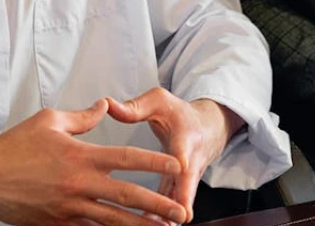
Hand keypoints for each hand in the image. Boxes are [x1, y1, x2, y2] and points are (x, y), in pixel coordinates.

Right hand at [0, 99, 188, 225]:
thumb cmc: (13, 146)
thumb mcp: (50, 121)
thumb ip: (83, 117)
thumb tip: (104, 106)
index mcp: (81, 156)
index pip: (127, 158)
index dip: (155, 162)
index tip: (177, 165)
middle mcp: (79, 184)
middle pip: (128, 196)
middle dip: (158, 206)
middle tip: (181, 214)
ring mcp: (68, 208)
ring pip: (112, 221)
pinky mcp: (57, 224)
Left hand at [107, 88, 244, 222]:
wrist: (207, 128)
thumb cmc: (179, 114)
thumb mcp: (159, 101)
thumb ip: (134, 107)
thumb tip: (107, 104)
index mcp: (184, 139)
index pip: (183, 154)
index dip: (181, 167)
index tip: (180, 173)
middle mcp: (190, 162)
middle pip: (187, 186)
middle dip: (181, 203)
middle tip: (175, 219)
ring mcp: (187, 179)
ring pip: (180, 202)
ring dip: (169, 216)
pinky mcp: (181, 190)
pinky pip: (171, 205)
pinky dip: (161, 217)